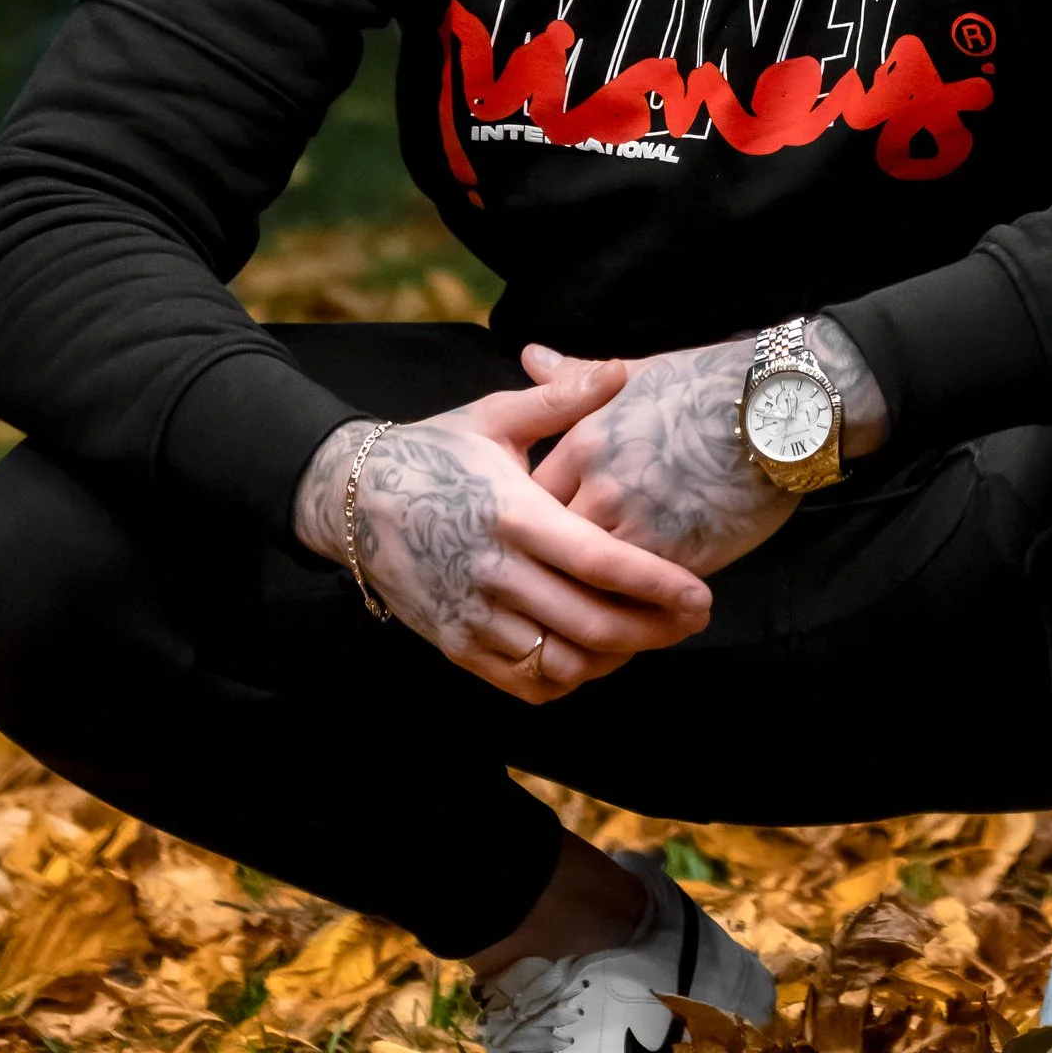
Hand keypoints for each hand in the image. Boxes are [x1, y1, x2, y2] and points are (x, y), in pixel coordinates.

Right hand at [293, 365, 713, 704]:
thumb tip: (620, 369)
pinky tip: (594, 652)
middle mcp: (493, 573)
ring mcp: (471, 616)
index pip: (599, 562)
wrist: (349, 498)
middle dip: (654, 630)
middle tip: (692, 620)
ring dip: (615, 657)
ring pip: (562, 662)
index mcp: (512, 514)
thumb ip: (562, 398)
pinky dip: (569, 677)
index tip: (701, 596)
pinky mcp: (455, 644)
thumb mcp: (494, 416)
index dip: (657, 585)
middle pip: (591, 624)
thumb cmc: (433, 450)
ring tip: (649, 634)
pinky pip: (525, 683)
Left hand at [520, 320, 889, 575]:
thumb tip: (529, 355)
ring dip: (589, 592)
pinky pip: (636, 596)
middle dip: (553, 563)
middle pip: (551, 546)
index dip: (536, 521)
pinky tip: (635, 608)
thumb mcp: (637, 373)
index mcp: (584, 442)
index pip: (532, 500)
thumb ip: (576, 378)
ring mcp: (639, 526)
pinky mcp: (678, 557)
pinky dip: (631, 604)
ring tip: (593, 603)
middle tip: (557, 578)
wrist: (781, 410)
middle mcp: (600, 487)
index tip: (545, 531)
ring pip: (588, 579)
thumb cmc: (711, 384)